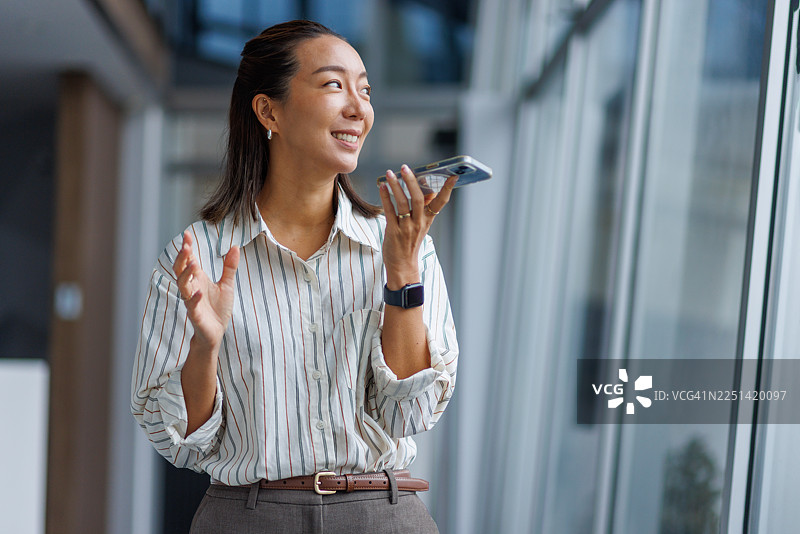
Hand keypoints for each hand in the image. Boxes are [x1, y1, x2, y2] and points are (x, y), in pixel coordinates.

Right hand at [172, 231, 239, 351]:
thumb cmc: (218, 308)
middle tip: (186, 246)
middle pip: (180, 270)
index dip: (187, 247)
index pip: (188, 260)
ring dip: (186, 274)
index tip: (187, 234)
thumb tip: (235, 246)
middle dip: (182, 258)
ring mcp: (191, 301)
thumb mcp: (227, 285)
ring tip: (193, 263)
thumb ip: (229, 267)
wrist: (216, 332)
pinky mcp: (195, 315)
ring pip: (183, 286)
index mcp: (197, 279)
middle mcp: (191, 288)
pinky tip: (199, 293)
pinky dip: (194, 299)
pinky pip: (192, 306)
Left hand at [377, 165, 456, 287]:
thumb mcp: (421, 226)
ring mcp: (406, 228)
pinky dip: (385, 197)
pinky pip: (390, 211)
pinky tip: (382, 187)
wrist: (402, 266)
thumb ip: (424, 209)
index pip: (441, 203)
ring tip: (390, 173)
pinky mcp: (394, 232)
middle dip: (412, 181)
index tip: (453, 176)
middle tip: (405, 167)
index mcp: (428, 220)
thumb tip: (428, 191)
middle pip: (419, 199)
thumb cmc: (409, 244)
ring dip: (396, 186)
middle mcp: (419, 223)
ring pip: (403, 203)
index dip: (447, 189)